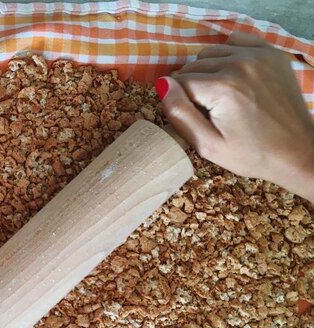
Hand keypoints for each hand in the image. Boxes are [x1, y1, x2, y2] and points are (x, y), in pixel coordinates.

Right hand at [158, 31, 313, 202]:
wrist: (296, 151)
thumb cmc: (251, 154)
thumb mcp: (207, 145)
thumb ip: (179, 114)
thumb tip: (162, 84)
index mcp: (222, 89)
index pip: (179, 83)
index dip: (179, 101)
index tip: (193, 117)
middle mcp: (239, 65)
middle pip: (193, 67)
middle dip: (193, 87)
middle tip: (208, 111)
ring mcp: (258, 55)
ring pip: (210, 54)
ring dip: (207, 72)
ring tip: (219, 95)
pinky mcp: (271, 53)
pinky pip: (235, 42)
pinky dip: (226, 56)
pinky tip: (231, 76)